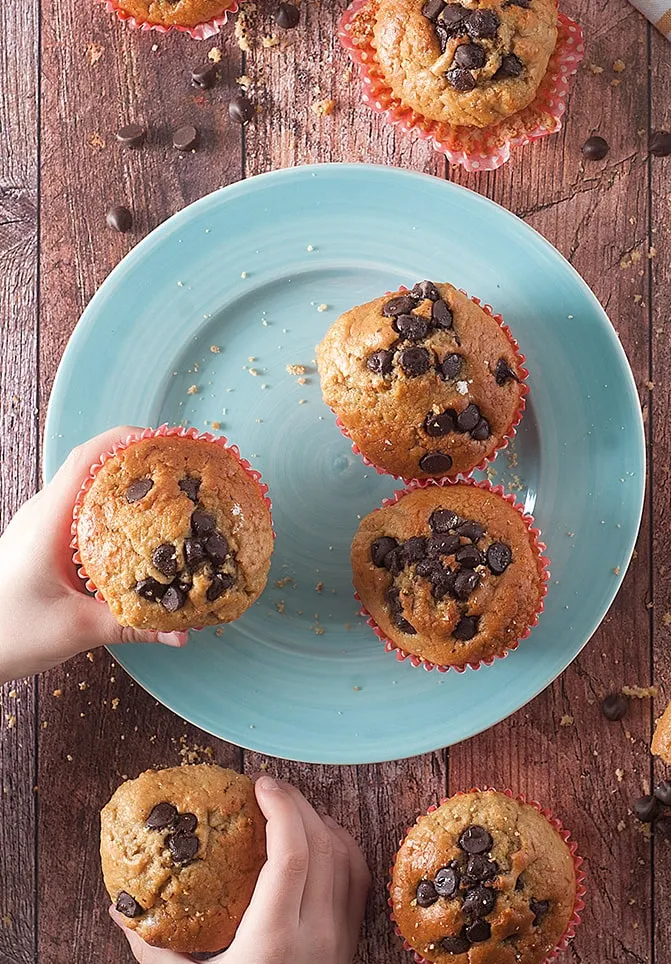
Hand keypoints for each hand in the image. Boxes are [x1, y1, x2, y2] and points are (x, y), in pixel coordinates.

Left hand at [0, 426, 186, 684]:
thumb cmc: (8, 633)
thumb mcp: (75, 630)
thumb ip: (130, 626)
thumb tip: (179, 632)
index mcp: (48, 520)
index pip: (87, 459)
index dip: (127, 442)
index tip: (166, 444)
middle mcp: (44, 514)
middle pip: (93, 466)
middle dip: (137, 461)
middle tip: (179, 471)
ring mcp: (42, 526)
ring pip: (89, 489)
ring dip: (125, 486)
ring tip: (167, 496)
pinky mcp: (45, 542)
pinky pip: (83, 512)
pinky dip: (113, 511)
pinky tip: (137, 531)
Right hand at [113, 776, 370, 963]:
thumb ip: (153, 950)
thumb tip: (119, 907)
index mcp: (275, 944)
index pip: (294, 855)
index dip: (282, 808)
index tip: (259, 783)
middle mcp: (318, 939)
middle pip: (324, 846)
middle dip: (299, 804)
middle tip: (267, 789)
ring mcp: (341, 943)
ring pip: (348, 859)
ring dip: (322, 822)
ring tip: (290, 809)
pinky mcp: (350, 948)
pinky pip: (357, 883)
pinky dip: (341, 850)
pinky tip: (318, 843)